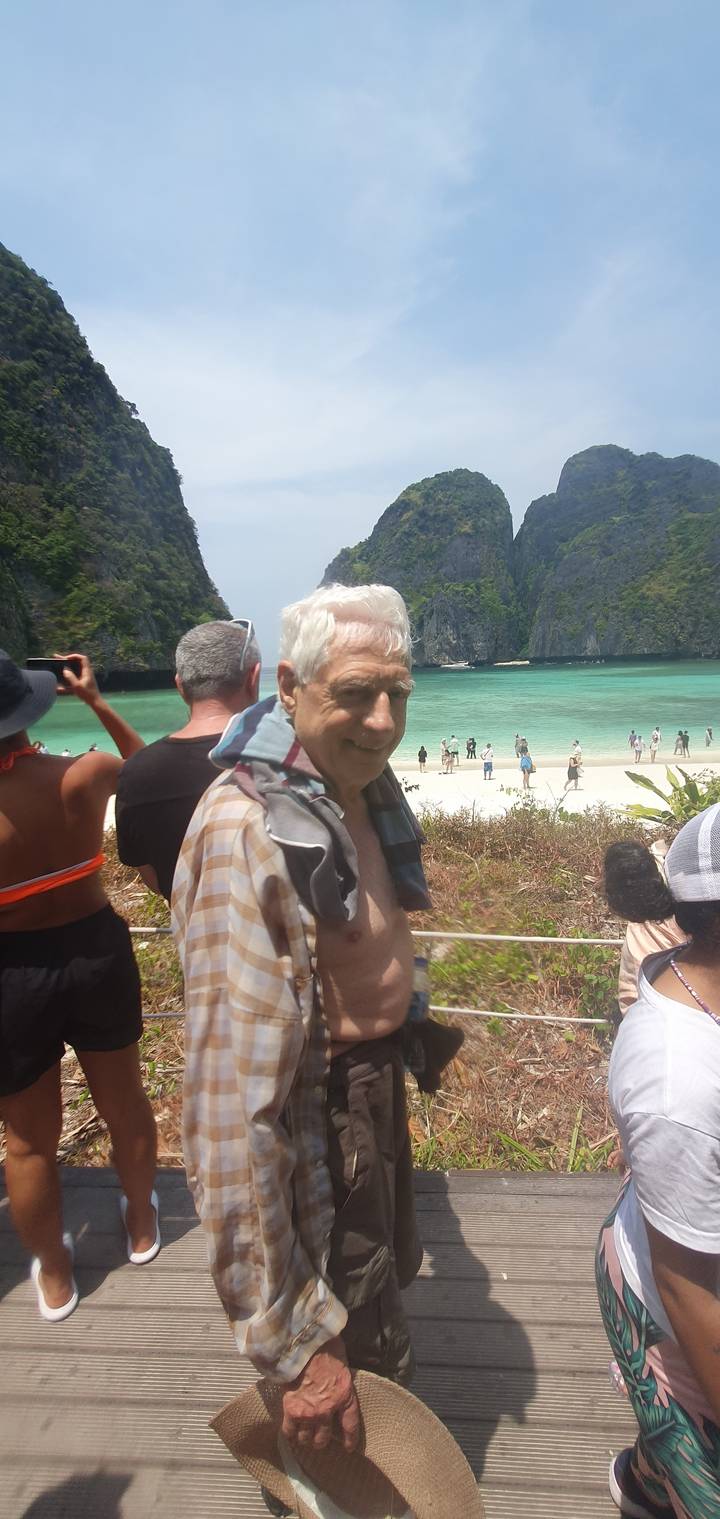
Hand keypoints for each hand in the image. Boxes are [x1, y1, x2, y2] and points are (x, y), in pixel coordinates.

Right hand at [53, 652, 100, 707]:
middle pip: (78, 662)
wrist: (95, 702)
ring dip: (69, 665)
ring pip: (77, 667)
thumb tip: (65, 670)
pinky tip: (64, 674)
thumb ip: (70, 677)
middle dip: (68, 660)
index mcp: (87, 671)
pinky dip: (70, 672)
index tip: (66, 658)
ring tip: (59, 664)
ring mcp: (86, 676)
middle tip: (58, 659)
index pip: (83, 658)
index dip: (74, 656)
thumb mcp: (77, 686)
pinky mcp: (84, 680)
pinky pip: (76, 673)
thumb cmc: (87, 694)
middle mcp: (87, 672)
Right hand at [281, 1336, 359, 1453]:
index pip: (350, 1426)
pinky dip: (290, 1434)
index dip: (350, 1440)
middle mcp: (327, 1410)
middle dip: (321, 1441)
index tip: (348, 1448)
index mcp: (344, 1397)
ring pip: (306, 1439)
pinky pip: (289, 1431)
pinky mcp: (291, 1409)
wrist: (303, 1344)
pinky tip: (291, 1433)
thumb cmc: (326, 1348)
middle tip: (319, 1439)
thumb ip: (340, 1383)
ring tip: (304, 1437)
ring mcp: (308, 1412)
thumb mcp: (342, 1366)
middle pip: (323, 1438)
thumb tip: (337, 1386)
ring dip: (305, 1439)